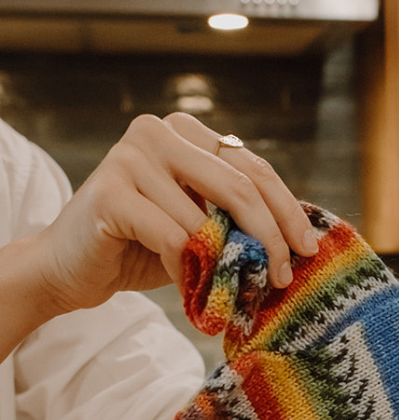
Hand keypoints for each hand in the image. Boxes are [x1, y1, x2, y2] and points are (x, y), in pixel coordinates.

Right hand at [29, 113, 319, 318]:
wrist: (69, 266)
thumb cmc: (144, 245)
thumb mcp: (202, 223)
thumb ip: (239, 216)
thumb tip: (303, 238)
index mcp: (185, 131)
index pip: (255, 168)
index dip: (288, 211)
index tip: (309, 249)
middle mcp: (157, 132)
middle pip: (240, 188)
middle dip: (270, 238)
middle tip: (283, 277)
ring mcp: (129, 156)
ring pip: (205, 219)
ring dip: (224, 263)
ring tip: (226, 289)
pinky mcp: (109, 192)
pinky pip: (174, 238)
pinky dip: (187, 270)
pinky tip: (187, 287)